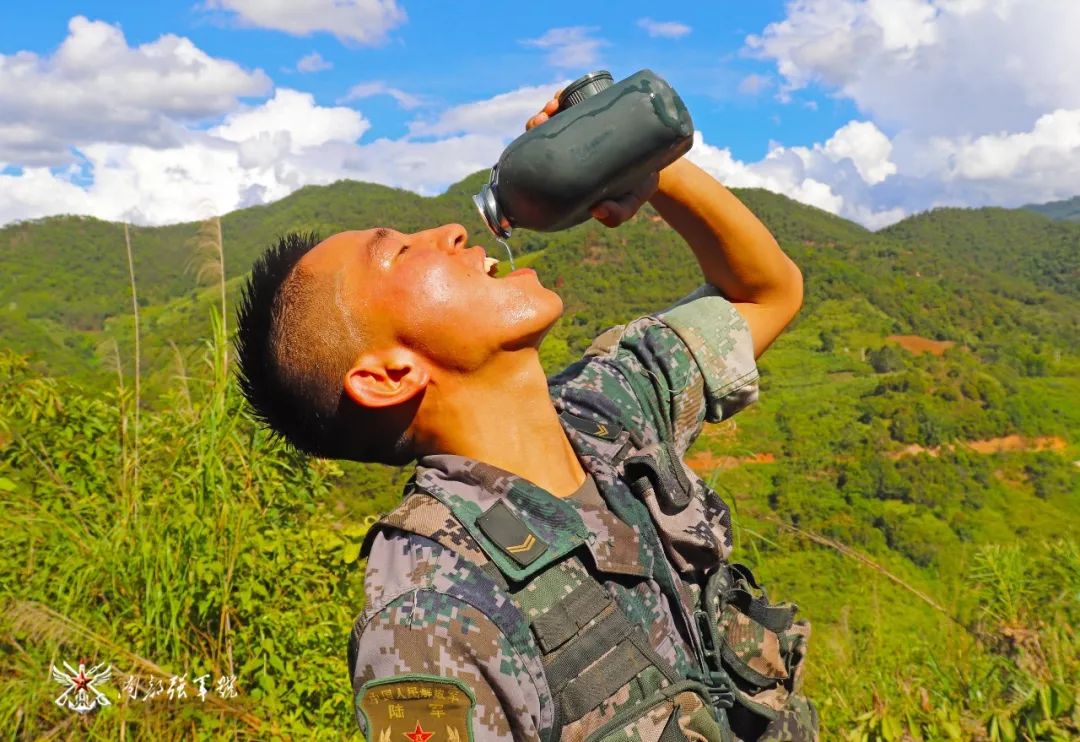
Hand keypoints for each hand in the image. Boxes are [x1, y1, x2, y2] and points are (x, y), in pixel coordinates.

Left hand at [524, 88, 660, 227]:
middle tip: (544, 117)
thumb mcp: (629, 203)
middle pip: (543, 134)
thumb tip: (597, 211)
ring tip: (556, 103)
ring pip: (558, 113)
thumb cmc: (637, 187)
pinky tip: (565, 94)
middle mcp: (571, 147)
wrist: (659, 163)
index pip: (540, 160)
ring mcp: (582, 127)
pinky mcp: (596, 111)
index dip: (529, 150)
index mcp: (568, 171)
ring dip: (550, 104)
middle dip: (537, 123)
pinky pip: (576, 99)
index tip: (534, 143)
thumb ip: (617, 214)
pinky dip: (566, 94)